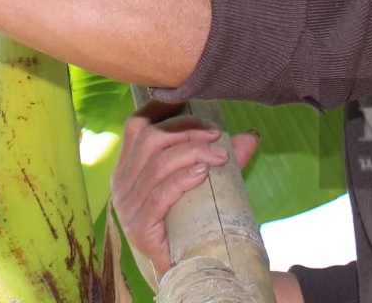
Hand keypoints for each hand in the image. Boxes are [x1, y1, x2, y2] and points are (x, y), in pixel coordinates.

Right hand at [110, 103, 258, 280]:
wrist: (182, 267)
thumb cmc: (187, 221)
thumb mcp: (201, 182)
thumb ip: (219, 158)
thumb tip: (250, 136)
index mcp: (128, 167)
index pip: (136, 125)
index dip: (161, 109)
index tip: (193, 104)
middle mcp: (121, 183)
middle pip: (149, 139)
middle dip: (186, 131)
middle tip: (216, 136)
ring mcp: (127, 206)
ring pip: (157, 164)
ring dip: (192, 153)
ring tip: (219, 156)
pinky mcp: (139, 227)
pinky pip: (160, 194)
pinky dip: (182, 179)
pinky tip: (202, 174)